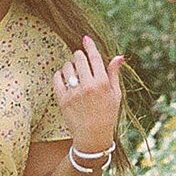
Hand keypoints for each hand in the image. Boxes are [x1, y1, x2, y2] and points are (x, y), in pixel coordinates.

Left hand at [53, 36, 125, 156]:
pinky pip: (57, 78)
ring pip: (67, 67)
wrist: (92, 137)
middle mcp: (88, 86)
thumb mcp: (115, 95)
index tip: (85, 38)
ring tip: (74, 72)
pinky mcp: (63, 100)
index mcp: (103, 83)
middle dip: (79, 56)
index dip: (89, 45)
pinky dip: (59, 75)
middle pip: (79, 58)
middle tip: (80, 60)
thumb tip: (119, 56)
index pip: (95, 57)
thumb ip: (114, 74)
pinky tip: (64, 78)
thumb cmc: (107, 115)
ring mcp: (74, 93)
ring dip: (70, 65)